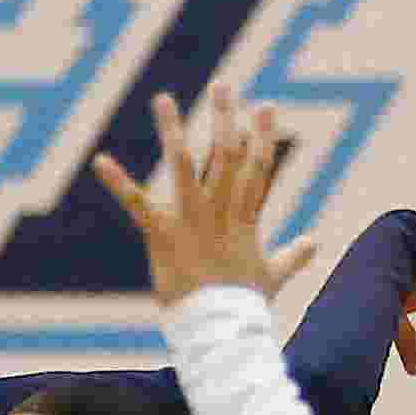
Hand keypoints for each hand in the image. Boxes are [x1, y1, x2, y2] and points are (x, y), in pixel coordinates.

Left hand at [94, 86, 320, 307]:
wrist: (223, 329)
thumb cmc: (244, 306)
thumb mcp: (273, 276)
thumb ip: (293, 255)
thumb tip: (315, 241)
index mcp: (245, 218)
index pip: (256, 168)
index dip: (261, 136)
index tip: (264, 106)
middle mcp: (221, 211)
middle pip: (226, 155)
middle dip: (224, 118)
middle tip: (223, 85)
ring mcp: (192, 220)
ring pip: (184, 165)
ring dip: (172, 130)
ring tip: (163, 99)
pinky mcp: (164, 235)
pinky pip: (138, 204)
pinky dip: (118, 183)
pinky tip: (101, 161)